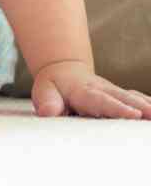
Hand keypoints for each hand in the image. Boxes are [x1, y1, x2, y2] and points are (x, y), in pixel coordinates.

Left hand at [31, 60, 150, 118]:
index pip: (101, 100)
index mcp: (83, 91)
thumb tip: (48, 112)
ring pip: (134, 98)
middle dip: (140, 107)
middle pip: (124, 98)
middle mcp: (103, 90)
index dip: (117, 107)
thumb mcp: (44, 92)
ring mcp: (114, 92)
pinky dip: (149, 104)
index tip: (133, 114)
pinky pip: (138, 99)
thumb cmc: (54, 86)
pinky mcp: (122, 96)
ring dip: (148, 106)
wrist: (63, 71)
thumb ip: (47, 102)